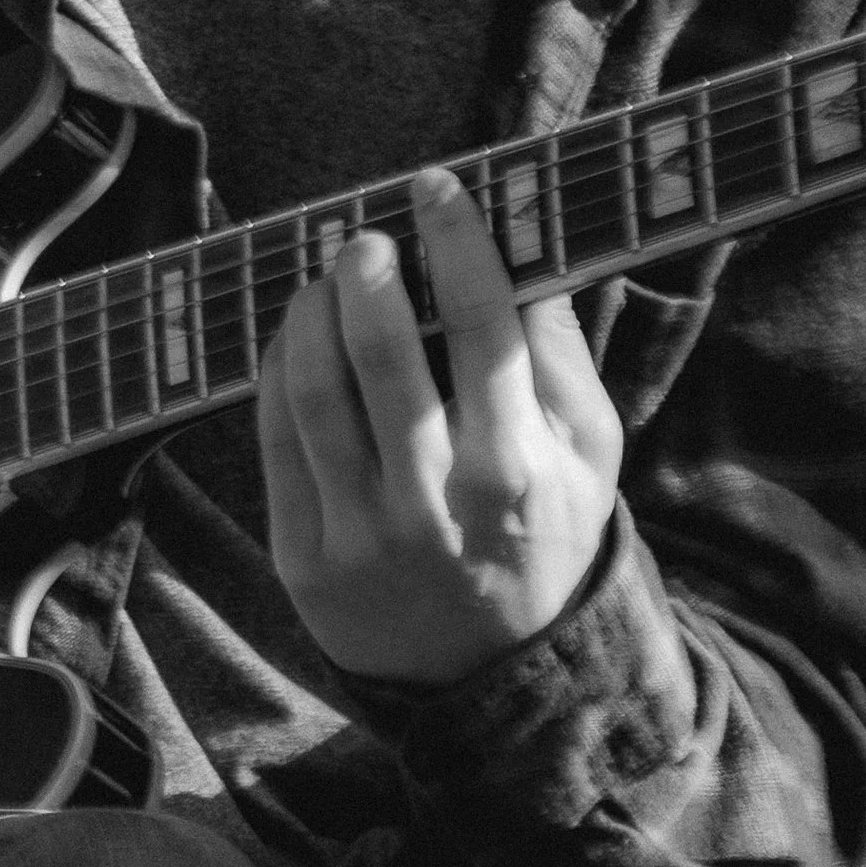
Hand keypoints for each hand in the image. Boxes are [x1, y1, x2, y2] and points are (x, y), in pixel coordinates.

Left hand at [258, 164, 623, 685]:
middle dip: (367, 273)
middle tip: (364, 236)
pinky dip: (278, 369)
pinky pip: (276, 438)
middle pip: (382, 356)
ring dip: (311, 312)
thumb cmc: (545, 536)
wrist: (491, 677)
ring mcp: (361, 536)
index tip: (438, 189)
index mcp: (517, 473)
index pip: (484, 329)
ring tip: (326, 277)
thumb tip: (528, 248)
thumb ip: (560, 355)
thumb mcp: (589, 455)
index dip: (458, 244)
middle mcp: (435, 505)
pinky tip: (297, 334)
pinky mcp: (303, 558)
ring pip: (314, 391)